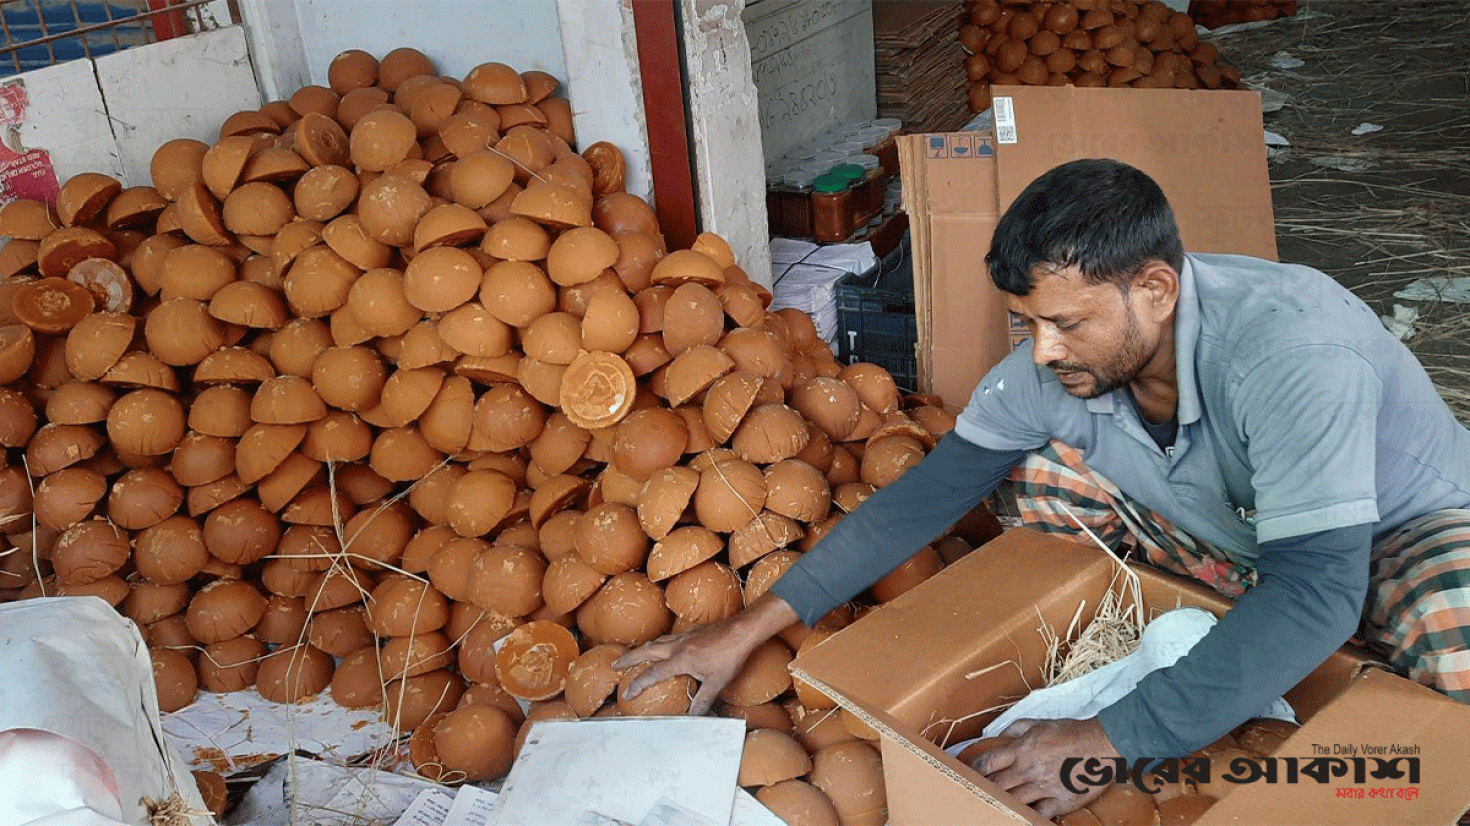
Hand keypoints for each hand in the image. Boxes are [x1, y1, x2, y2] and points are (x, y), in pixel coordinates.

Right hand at [614, 593, 798, 715]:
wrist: (743, 630)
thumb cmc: (731, 656)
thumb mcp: (716, 683)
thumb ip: (702, 701)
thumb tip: (692, 718)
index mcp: (680, 659)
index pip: (652, 673)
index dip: (637, 684)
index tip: (627, 692)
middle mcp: (678, 646)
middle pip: (646, 651)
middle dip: (629, 658)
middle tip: (616, 664)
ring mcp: (685, 637)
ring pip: (657, 641)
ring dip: (643, 648)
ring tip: (635, 654)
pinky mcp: (694, 632)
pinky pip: (670, 637)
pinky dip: (660, 642)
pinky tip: (665, 646)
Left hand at [973, 717, 1117, 818]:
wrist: (1101, 743)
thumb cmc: (1070, 732)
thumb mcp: (1039, 723)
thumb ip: (1015, 728)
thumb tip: (996, 736)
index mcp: (1022, 750)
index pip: (988, 762)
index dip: (975, 769)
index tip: (969, 773)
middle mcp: (1030, 770)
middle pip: (996, 785)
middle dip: (983, 789)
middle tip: (975, 792)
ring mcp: (1044, 788)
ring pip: (1014, 801)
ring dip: (1003, 802)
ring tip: (993, 804)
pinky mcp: (1061, 801)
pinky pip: (1039, 813)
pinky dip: (1030, 814)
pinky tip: (1022, 814)